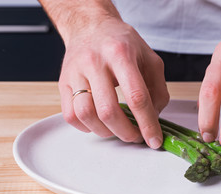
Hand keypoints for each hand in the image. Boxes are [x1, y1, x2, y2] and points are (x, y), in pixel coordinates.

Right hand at [55, 10, 168, 148]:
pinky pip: (71, 115)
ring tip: (117, 129)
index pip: (136, 96)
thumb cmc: (120, 43)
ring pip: (86, 115)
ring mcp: (75, 73)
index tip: (154, 140)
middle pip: (108, 111)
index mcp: (120, 53)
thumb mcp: (149, 59)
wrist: (90, 27)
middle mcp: (94, 62)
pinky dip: (87, 127)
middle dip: (126, 132)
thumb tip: (153, 118)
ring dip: (105, 132)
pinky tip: (99, 123)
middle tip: (135, 136)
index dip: (148, 124)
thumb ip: (157, 90)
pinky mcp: (62, 83)